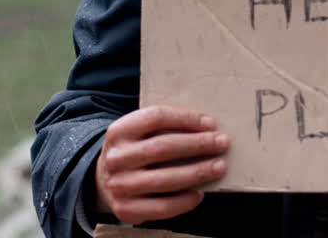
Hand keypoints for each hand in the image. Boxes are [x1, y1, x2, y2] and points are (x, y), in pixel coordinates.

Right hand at [95, 106, 229, 224]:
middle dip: (197, 144)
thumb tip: (208, 127)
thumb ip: (165, 127)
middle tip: (222, 143)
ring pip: (163, 179)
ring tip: (219, 167)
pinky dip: (184, 201)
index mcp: (120, 131)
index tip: (210, 123)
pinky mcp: (125, 209)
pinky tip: (199, 193)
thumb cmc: (135, 150)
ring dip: (196, 172)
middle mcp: (116, 157)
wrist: (105, 180)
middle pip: (162, 147)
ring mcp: (118, 185)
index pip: (156, 117)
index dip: (186, 119)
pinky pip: (161, 207)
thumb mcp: (139, 132)